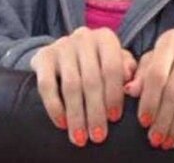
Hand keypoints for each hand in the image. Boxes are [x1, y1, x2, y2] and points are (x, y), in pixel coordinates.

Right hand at [30, 27, 136, 147]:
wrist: (64, 52)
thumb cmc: (98, 61)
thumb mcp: (116, 61)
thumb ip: (128, 70)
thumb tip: (131, 87)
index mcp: (105, 37)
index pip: (112, 67)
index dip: (114, 94)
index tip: (115, 118)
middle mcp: (84, 37)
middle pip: (91, 80)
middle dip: (96, 111)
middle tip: (98, 136)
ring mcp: (62, 45)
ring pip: (71, 86)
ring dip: (77, 115)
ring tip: (80, 137)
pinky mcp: (43, 56)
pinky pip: (47, 86)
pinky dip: (55, 107)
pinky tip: (62, 124)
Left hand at [124, 29, 173, 150]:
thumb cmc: (173, 60)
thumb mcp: (154, 62)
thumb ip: (141, 75)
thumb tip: (131, 90)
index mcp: (171, 39)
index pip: (157, 74)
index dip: (149, 101)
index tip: (144, 122)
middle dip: (163, 118)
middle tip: (156, 138)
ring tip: (170, 140)